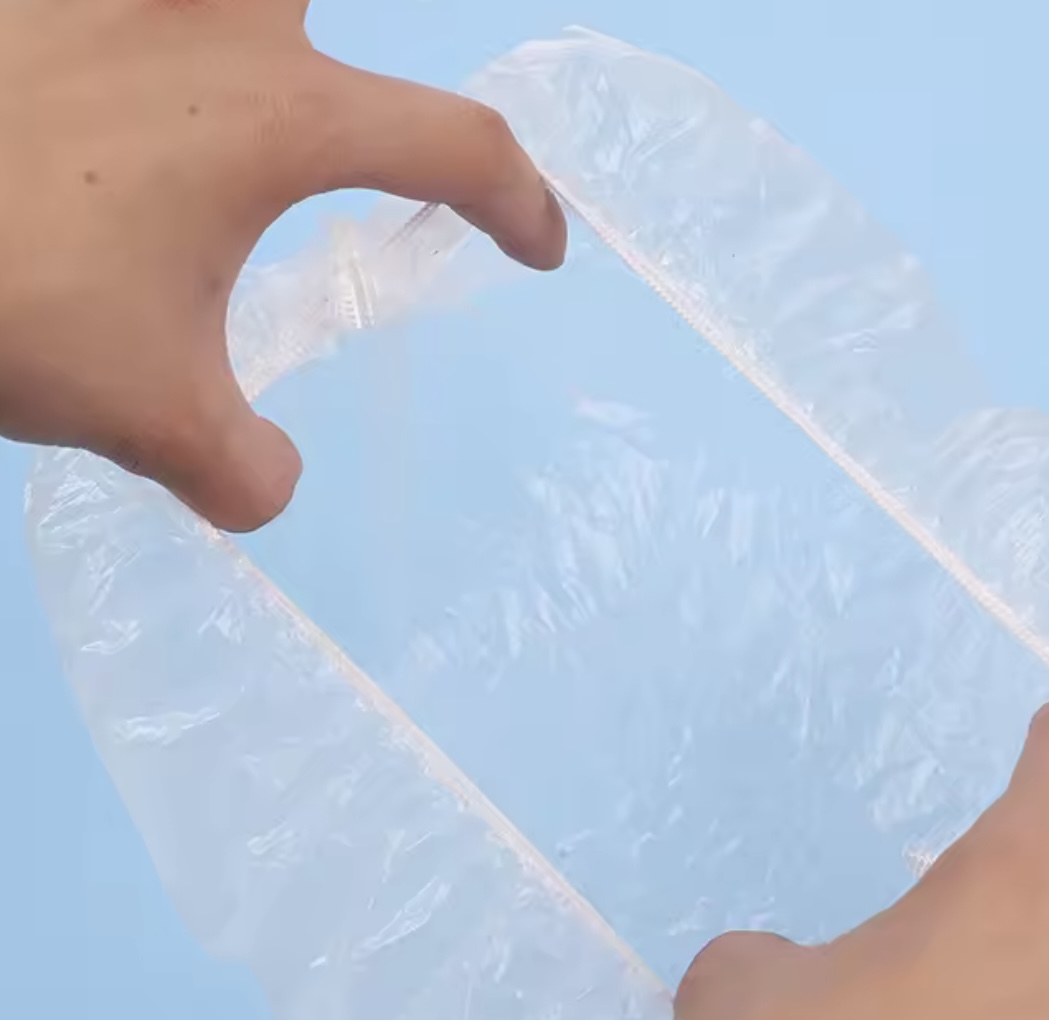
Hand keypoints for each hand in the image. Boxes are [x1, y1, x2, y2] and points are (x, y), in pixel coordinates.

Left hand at [0, 0, 564, 530]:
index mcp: (280, 120)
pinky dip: (135, 55)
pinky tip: (94, 107)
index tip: (539, 251)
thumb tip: (268, 485)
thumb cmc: (12, 293)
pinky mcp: (43, 11)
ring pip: (233, 1)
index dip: (520, 200)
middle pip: (326, 14)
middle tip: (320, 147)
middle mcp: (214, 24)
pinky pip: (125, 21)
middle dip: (350, 82)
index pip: (458, 145)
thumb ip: (244, 469)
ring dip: (246, 50)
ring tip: (204, 135)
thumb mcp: (150, 414)